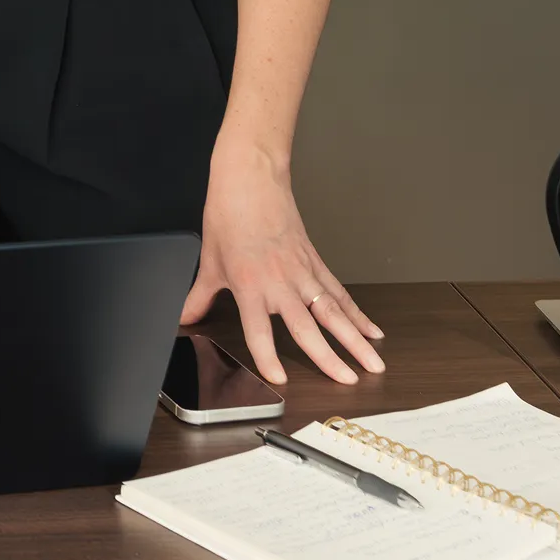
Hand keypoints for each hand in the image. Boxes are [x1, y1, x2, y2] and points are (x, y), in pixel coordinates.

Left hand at [180, 142, 384, 386]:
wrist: (250, 178)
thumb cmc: (228, 215)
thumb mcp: (209, 261)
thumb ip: (199, 297)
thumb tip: (185, 318)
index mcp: (249, 285)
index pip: (258, 330)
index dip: (268, 356)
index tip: (280, 378)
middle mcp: (279, 282)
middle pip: (307, 326)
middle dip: (329, 356)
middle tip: (348, 381)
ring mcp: (301, 272)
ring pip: (332, 311)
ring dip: (354, 338)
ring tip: (374, 364)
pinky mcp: (315, 261)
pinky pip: (338, 291)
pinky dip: (356, 312)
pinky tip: (372, 330)